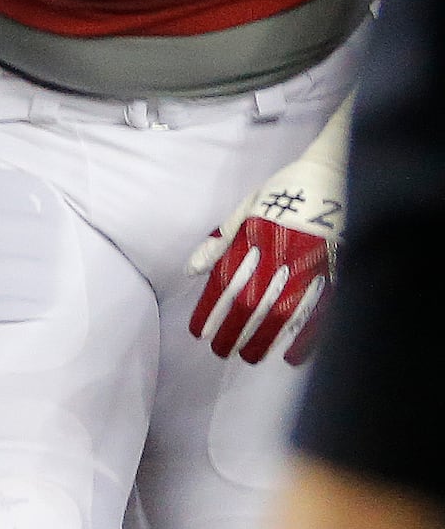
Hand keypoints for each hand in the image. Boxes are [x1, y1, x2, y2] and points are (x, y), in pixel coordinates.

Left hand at [187, 133, 345, 364]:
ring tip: (249, 356)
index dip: (209, 310)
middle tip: (221, 351)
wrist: (336, 172)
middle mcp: (278, 252)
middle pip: (250, 302)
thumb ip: (220, 241)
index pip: (224, 282)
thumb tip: (191, 271)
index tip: (198, 333)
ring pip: (282, 311)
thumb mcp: (246, 207)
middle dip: (232, 330)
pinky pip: (321, 310)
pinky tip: (291, 357)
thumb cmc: (286, 191)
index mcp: (253, 236)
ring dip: (263, 338)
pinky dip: (306, 337)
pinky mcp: (337, 269)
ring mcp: (310, 263)